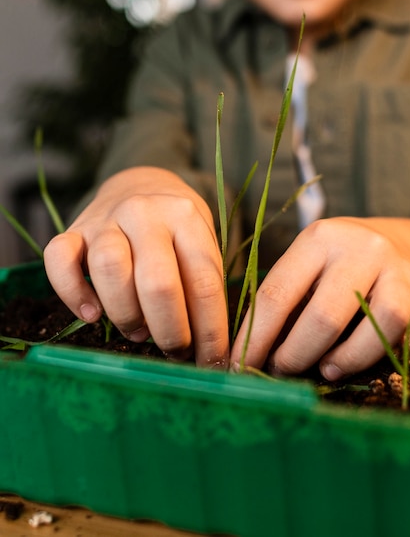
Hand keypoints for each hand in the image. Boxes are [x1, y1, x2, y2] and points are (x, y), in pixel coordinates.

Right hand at [43, 167, 228, 366]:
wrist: (139, 184)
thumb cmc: (177, 230)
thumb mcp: (202, 244)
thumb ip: (202, 286)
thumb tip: (206, 350)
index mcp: (186, 217)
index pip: (204, 282)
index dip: (210, 330)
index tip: (212, 363)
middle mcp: (145, 214)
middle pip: (157, 281)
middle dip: (170, 330)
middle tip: (175, 351)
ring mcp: (106, 219)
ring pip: (109, 269)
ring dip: (126, 314)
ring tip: (138, 332)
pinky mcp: (73, 230)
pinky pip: (59, 259)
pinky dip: (72, 292)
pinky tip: (91, 314)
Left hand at [231, 217, 409, 379]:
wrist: (392, 237)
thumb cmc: (335, 264)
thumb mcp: (305, 267)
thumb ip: (285, 304)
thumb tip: (250, 358)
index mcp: (318, 238)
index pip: (277, 294)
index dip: (256, 339)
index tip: (240, 369)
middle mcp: (362, 247)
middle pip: (326, 314)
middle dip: (297, 354)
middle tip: (283, 373)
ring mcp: (401, 264)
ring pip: (385, 319)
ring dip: (354, 356)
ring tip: (329, 369)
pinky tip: (408, 348)